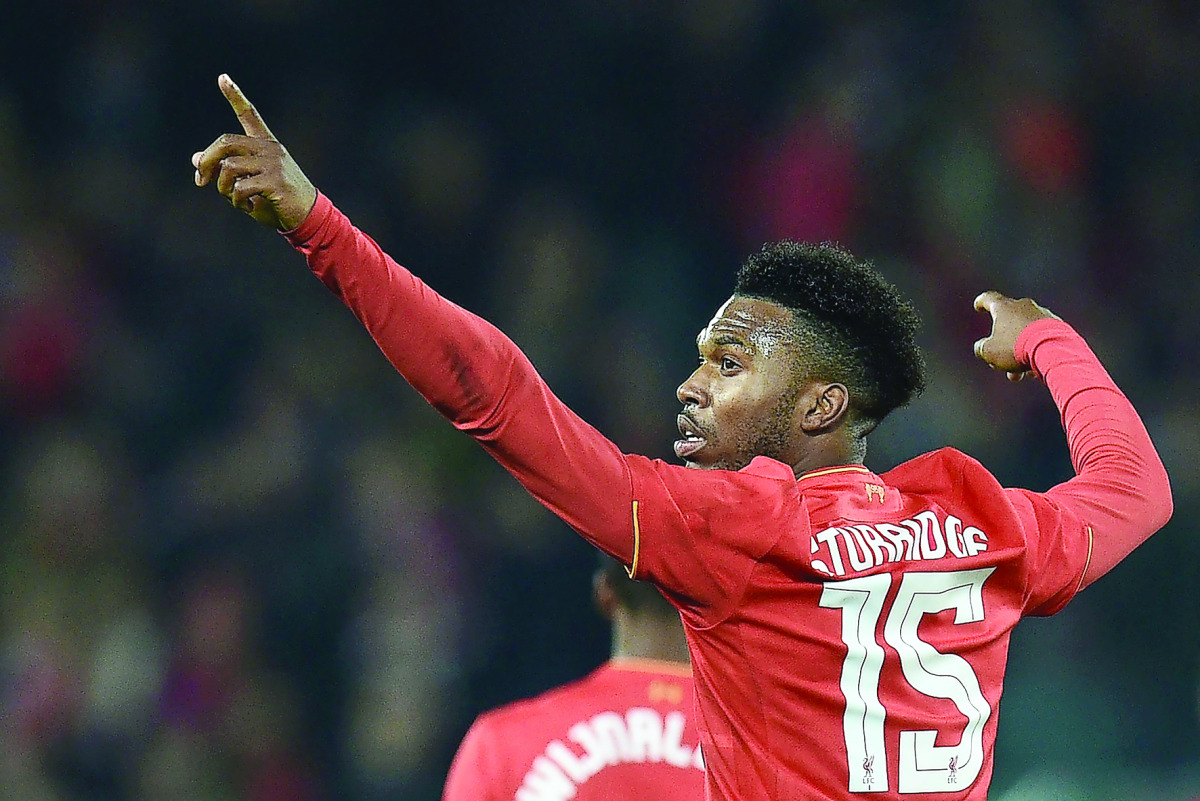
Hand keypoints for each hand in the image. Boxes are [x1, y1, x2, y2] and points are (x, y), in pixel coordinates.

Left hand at [192, 74, 317, 230]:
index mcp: (266, 144)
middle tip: (201, 181)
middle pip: (225, 143)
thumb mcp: (248, 184)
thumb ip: (225, 170)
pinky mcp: (275, 181)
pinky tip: (246, 206)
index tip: (222, 77)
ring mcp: (274, 163)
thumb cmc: (277, 201)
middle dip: (207, 162)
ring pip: (229, 167)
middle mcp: (270, 148)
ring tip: (234, 199)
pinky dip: (236, 200)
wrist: (308, 217)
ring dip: (222, 187)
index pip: (249, 114)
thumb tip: (196, 159)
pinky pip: (240, 187)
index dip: (235, 96)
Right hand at [972, 291, 1060, 380]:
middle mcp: (1024, 307)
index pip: (989, 299)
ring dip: (1020, 350)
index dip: (981, 302)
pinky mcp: (1059, 326)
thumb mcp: (990, 351)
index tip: (979, 306)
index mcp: (1004, 308)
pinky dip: (1037, 350)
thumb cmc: (1017, 347)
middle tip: (1000, 361)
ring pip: (1026, 333)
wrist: (1053, 349)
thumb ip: (982, 348)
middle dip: (1003, 343)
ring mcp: (1043, 315)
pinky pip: (1043, 337)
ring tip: (1019, 372)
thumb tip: (981, 347)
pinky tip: (1035, 368)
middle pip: (1009, 322)